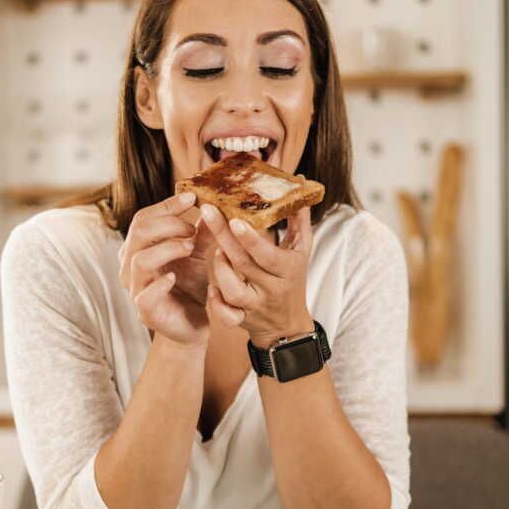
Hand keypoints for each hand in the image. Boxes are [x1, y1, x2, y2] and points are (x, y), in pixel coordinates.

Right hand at [118, 193, 208, 345]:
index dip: (167, 205)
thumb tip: (212, 203)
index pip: (144, 218)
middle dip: (169, 224)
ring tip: (190, 248)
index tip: (192, 197)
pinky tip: (175, 277)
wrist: (192, 323)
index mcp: (139, 247)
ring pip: (140, 259)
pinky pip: (145, 295)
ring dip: (168, 249)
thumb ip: (202, 230)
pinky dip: (160, 283)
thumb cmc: (190, 285)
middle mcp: (130, 265)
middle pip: (139, 232)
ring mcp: (136, 288)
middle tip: (192, 229)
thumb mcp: (199, 253)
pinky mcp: (145, 312)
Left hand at [199, 204, 314, 348]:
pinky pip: (225, 314)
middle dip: (223, 237)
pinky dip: (214, 301)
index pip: (267, 255)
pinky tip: (210, 286)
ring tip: (216, 250)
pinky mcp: (242, 319)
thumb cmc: (293, 279)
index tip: (234, 219)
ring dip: (219, 269)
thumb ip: (298, 218)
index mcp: (287, 269)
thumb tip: (299, 183)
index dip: (250, 239)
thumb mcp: (301, 250)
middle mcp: (271, 288)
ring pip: (232, 290)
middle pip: (244, 264)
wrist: (288, 325)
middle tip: (208, 211)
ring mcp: (255, 305)